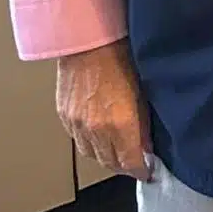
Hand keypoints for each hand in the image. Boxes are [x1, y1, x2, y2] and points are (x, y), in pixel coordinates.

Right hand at [56, 37, 152, 180]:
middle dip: (123, 166)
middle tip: (135, 163)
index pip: (130, 162)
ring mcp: (77, 124)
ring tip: (118, 153)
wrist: (89, 40)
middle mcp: (96, 129)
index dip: (141, 170)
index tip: (148, 171)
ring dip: (106, 157)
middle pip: (109, 163)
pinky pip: (78, 140)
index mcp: (120, 123)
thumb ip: (144, 122)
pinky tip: (99, 137)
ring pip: (92, 154)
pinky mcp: (64, 116)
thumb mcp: (144, 89)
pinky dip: (90, 143)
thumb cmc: (122, 55)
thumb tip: (146, 145)